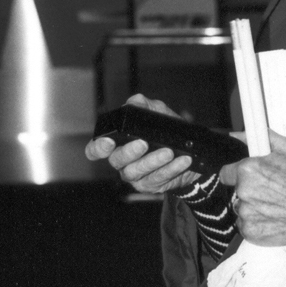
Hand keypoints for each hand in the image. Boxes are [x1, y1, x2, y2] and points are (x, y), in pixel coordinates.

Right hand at [84, 94, 199, 194]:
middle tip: (144, 143)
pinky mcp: (149, 185)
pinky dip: (171, 169)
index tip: (108, 142)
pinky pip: (157, 179)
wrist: (189, 153)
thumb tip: (135, 101)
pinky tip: (182, 160)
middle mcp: (122, 161)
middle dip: (129, 152)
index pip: (96, 149)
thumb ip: (145, 105)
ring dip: (153, 161)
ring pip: (137, 171)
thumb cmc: (166, 132)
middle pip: (117, 160)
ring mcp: (134, 175)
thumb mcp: (158, 113)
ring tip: (169, 152)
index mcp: (118, 143)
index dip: (97, 148)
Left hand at [220, 129, 285, 246]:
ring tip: (275, 205)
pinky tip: (273, 218)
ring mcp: (246, 213)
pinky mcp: (250, 231)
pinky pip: (246, 225)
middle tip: (270, 191)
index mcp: (248, 170)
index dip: (237, 175)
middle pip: (237, 192)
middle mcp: (244, 192)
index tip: (246, 178)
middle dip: (250, 191)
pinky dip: (257, 223)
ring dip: (253, 207)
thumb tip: (239, 134)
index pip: (225, 173)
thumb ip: (259, 138)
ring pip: (242, 209)